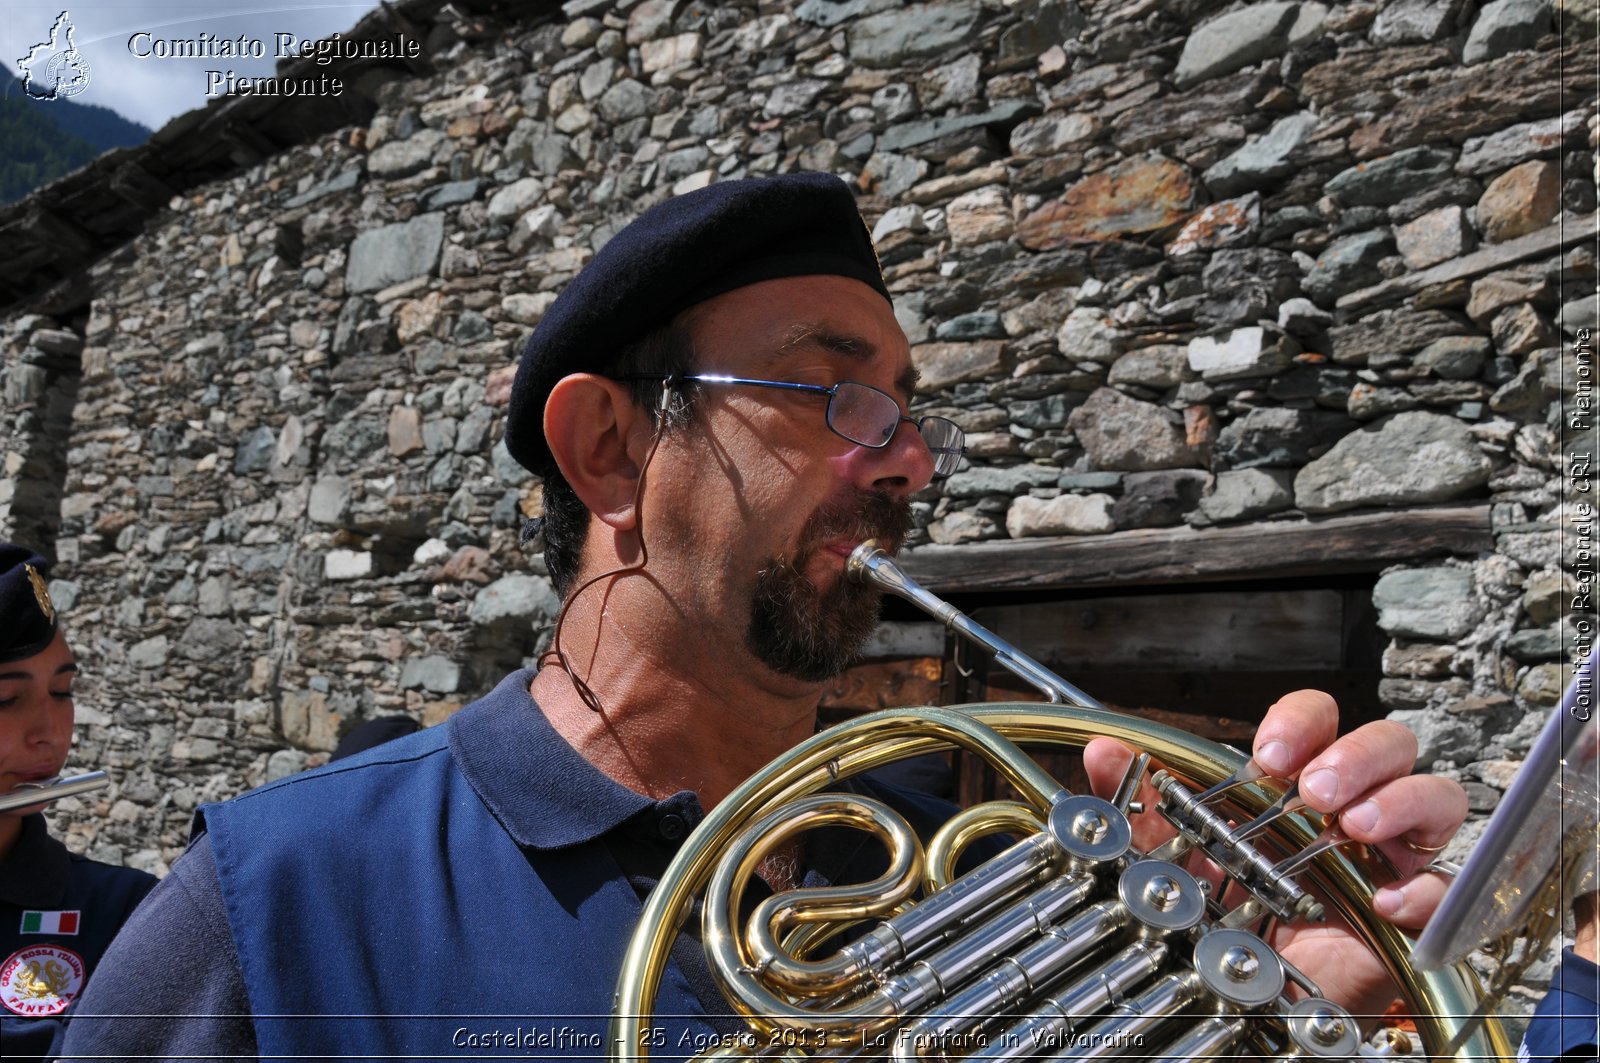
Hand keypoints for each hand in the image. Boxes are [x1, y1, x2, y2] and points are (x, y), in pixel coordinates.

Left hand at [1083, 689, 1467, 1019]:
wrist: (1239, 997)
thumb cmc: (1217, 915)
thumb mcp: (1167, 859)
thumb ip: (1137, 808)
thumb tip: (1104, 752)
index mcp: (1292, 785)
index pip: (1318, 719)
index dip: (1302, 721)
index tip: (1269, 754)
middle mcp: (1347, 809)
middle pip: (1388, 743)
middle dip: (1357, 754)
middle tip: (1315, 792)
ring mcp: (1386, 857)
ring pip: (1436, 797)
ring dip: (1401, 799)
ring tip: (1354, 826)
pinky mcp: (1409, 916)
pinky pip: (1448, 889)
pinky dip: (1426, 889)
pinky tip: (1386, 899)